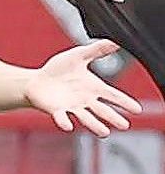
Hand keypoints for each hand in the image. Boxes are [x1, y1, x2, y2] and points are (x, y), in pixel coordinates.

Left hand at [25, 39, 141, 136]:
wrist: (37, 81)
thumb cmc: (58, 70)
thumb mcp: (78, 56)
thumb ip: (97, 50)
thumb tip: (115, 41)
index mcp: (93, 87)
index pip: (113, 95)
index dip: (124, 102)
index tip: (137, 109)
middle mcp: (85, 100)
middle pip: (102, 110)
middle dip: (113, 117)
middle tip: (124, 125)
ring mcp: (71, 107)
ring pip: (86, 118)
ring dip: (94, 125)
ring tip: (104, 132)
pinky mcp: (57, 111)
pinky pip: (61, 117)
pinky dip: (64, 122)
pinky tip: (68, 125)